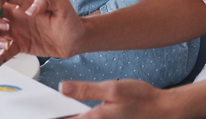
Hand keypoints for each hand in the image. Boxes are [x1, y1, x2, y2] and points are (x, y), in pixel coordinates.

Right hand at [0, 0, 84, 67]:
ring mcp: (17, 31)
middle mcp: (17, 16)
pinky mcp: (20, 45)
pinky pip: (4, 50)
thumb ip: (46, 0)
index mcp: (25, 3)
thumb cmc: (70, 20)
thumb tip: (30, 10)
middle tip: (6, 27)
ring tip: (6, 44)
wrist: (76, 40)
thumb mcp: (62, 5)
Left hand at [60, 79, 177, 118]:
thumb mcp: (113, 88)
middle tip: (50, 109)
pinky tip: (83, 111)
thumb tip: (62, 88)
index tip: (41, 109)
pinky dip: (84, 116)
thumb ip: (86, 89)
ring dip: (74, 116)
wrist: (164, 111)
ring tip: (65, 108)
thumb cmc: (142, 99)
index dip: (51, 115)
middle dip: (62, 115)